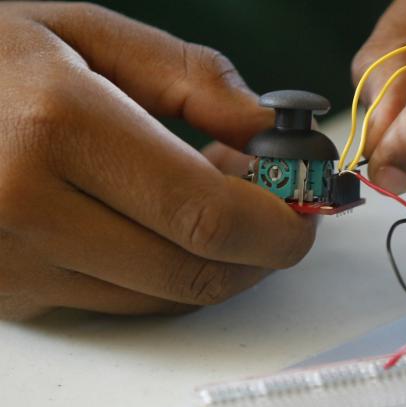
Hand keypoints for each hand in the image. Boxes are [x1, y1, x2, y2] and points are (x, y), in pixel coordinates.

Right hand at [0, 2, 315, 319]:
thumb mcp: (84, 33)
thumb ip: (191, 79)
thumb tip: (270, 132)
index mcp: (58, 127)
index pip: (208, 216)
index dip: (277, 228)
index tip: (306, 212)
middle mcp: (28, 208)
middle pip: (196, 272)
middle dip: (259, 254)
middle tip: (280, 216)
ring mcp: (11, 263)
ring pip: (164, 298)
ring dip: (216, 264)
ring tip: (217, 207)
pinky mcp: (7, 294)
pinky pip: (122, 304)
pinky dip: (166, 275)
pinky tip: (165, 230)